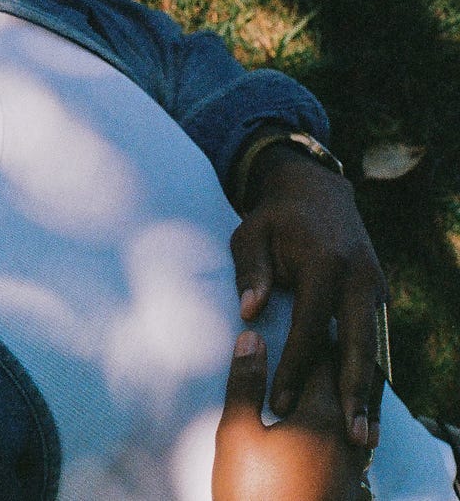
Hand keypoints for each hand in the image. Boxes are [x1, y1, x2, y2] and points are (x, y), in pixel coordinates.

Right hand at [214, 331, 369, 500]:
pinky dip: (337, 405)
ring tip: (311, 361)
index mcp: (320, 414)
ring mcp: (351, 457)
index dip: (307, 327)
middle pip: (345, 376)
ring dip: (334, 378)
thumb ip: (246, 384)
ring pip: (352, 403)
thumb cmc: (254, 492)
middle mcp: (346, 431)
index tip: (291, 306)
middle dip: (325, 349)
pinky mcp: (347, 476)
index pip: (321, 355)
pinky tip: (317, 408)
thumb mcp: (236, 434)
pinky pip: (350, 426)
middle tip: (303, 325)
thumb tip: (251, 338)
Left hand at [229, 143, 386, 446]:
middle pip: (359, 345)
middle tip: (350, 436)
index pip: (312, 325)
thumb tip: (250, 313)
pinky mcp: (377, 296)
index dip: (296, 366)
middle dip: (354, 393)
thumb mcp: (250, 234)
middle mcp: (359, 278)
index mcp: (326, 263)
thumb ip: (251, 271)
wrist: (316, 191)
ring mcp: (373, 287)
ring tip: (364, 436)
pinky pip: (376, 341)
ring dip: (370, 393)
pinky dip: (372, 375)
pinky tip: (365, 408)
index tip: (282, 401)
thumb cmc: (273, 218)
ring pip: (375, 349)